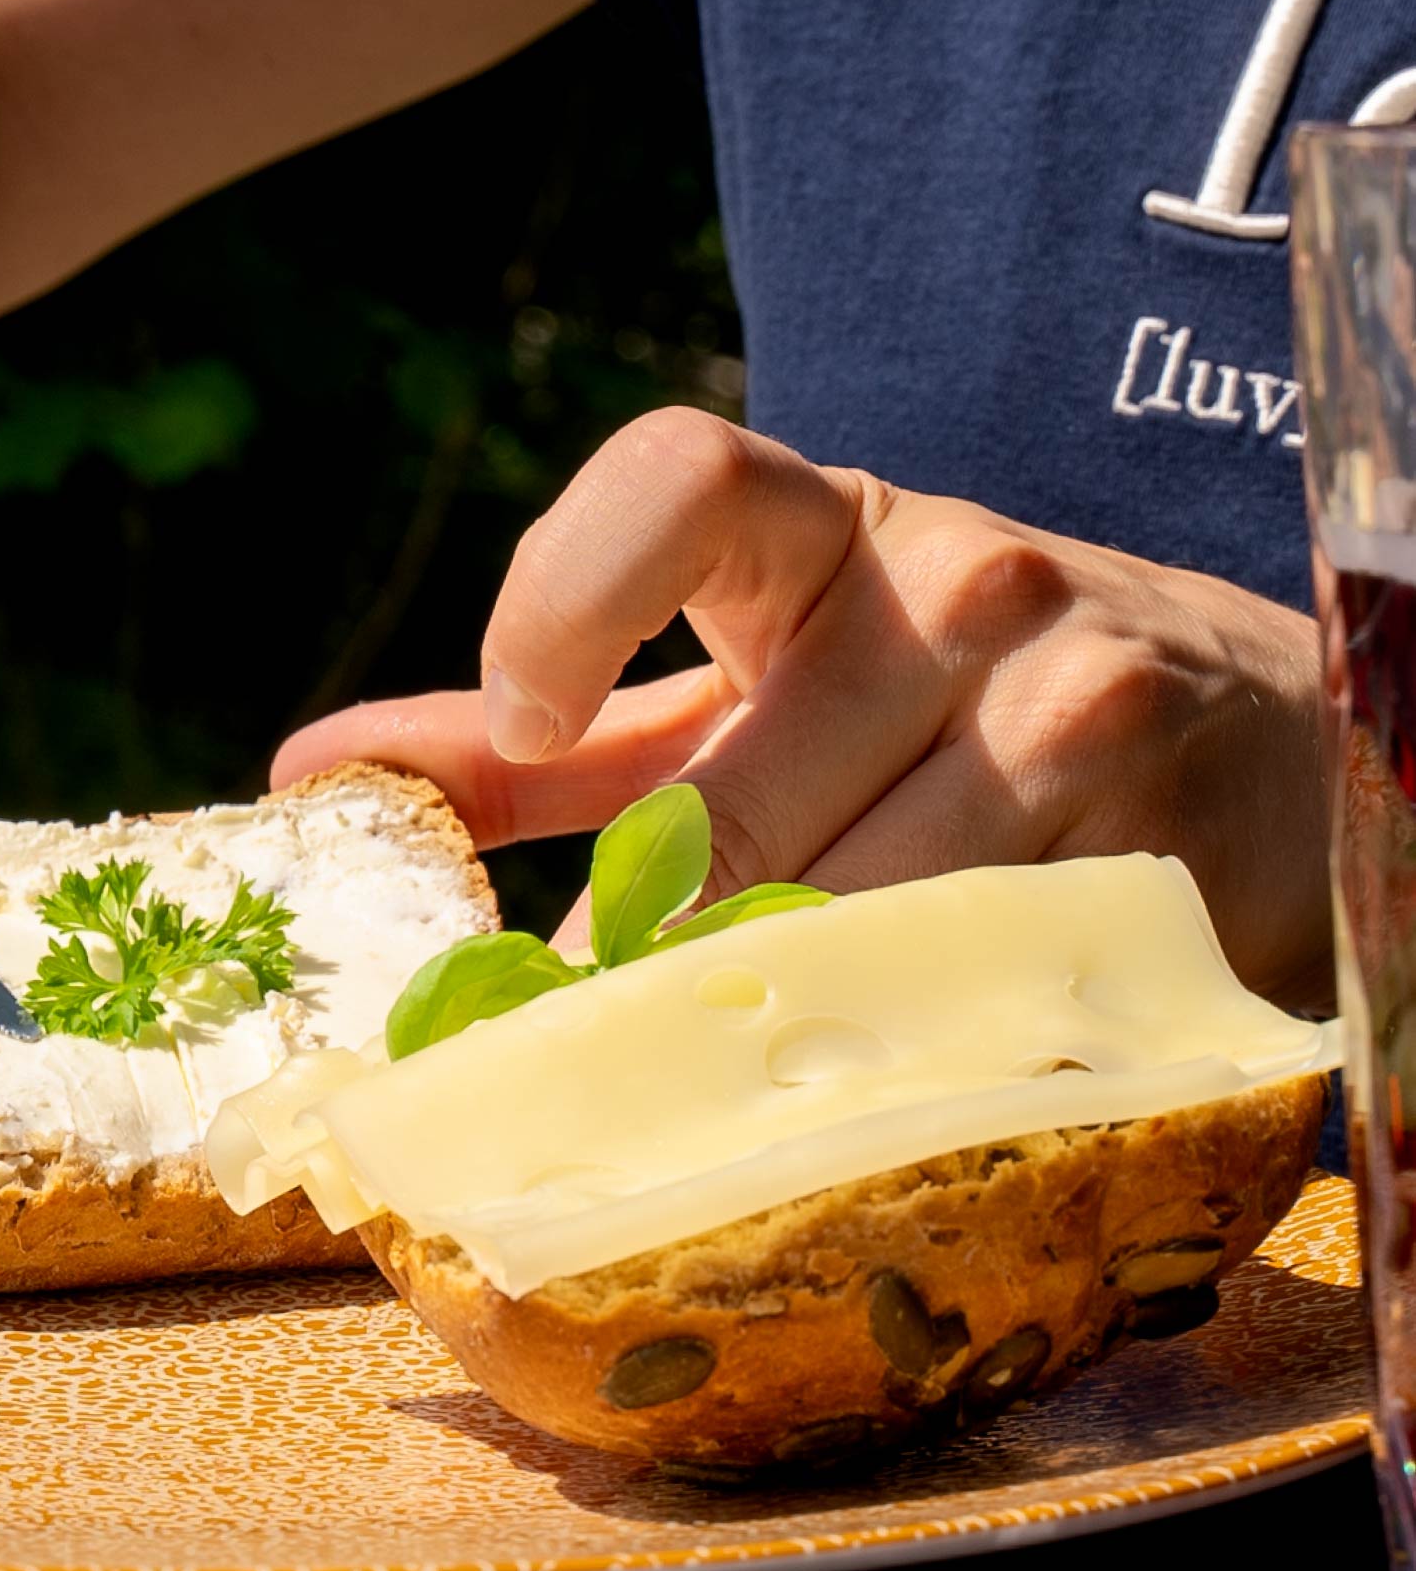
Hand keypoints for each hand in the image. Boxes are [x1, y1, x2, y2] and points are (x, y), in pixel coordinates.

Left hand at [272, 407, 1330, 1004]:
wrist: (1252, 726)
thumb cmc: (931, 704)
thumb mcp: (744, 683)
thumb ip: (548, 738)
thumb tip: (317, 773)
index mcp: (823, 526)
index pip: (678, 477)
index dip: (567, 593)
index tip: (518, 719)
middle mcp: (960, 581)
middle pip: (733, 807)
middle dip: (638, 948)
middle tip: (556, 1049)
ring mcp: (1077, 707)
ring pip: (850, 922)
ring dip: (757, 1025)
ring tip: (693, 1094)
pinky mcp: (1169, 841)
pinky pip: (978, 989)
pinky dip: (898, 1055)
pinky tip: (865, 1088)